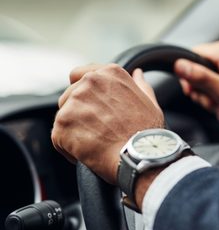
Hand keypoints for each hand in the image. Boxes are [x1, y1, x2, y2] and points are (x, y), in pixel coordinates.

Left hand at [51, 64, 163, 183]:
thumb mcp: (150, 102)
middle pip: (69, 96)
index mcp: (109, 73)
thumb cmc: (147, 132)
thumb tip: (138, 74)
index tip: (89, 106)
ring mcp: (74, 101)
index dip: (82, 92)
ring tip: (94, 143)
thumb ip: (140, 85)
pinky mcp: (63, 123)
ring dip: (74, 130)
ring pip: (63, 116)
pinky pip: (58, 136)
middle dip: (78, 113)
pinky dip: (68, 148)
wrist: (139, 155)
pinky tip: (87, 153)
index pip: (79, 74)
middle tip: (97, 130)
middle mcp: (90, 81)